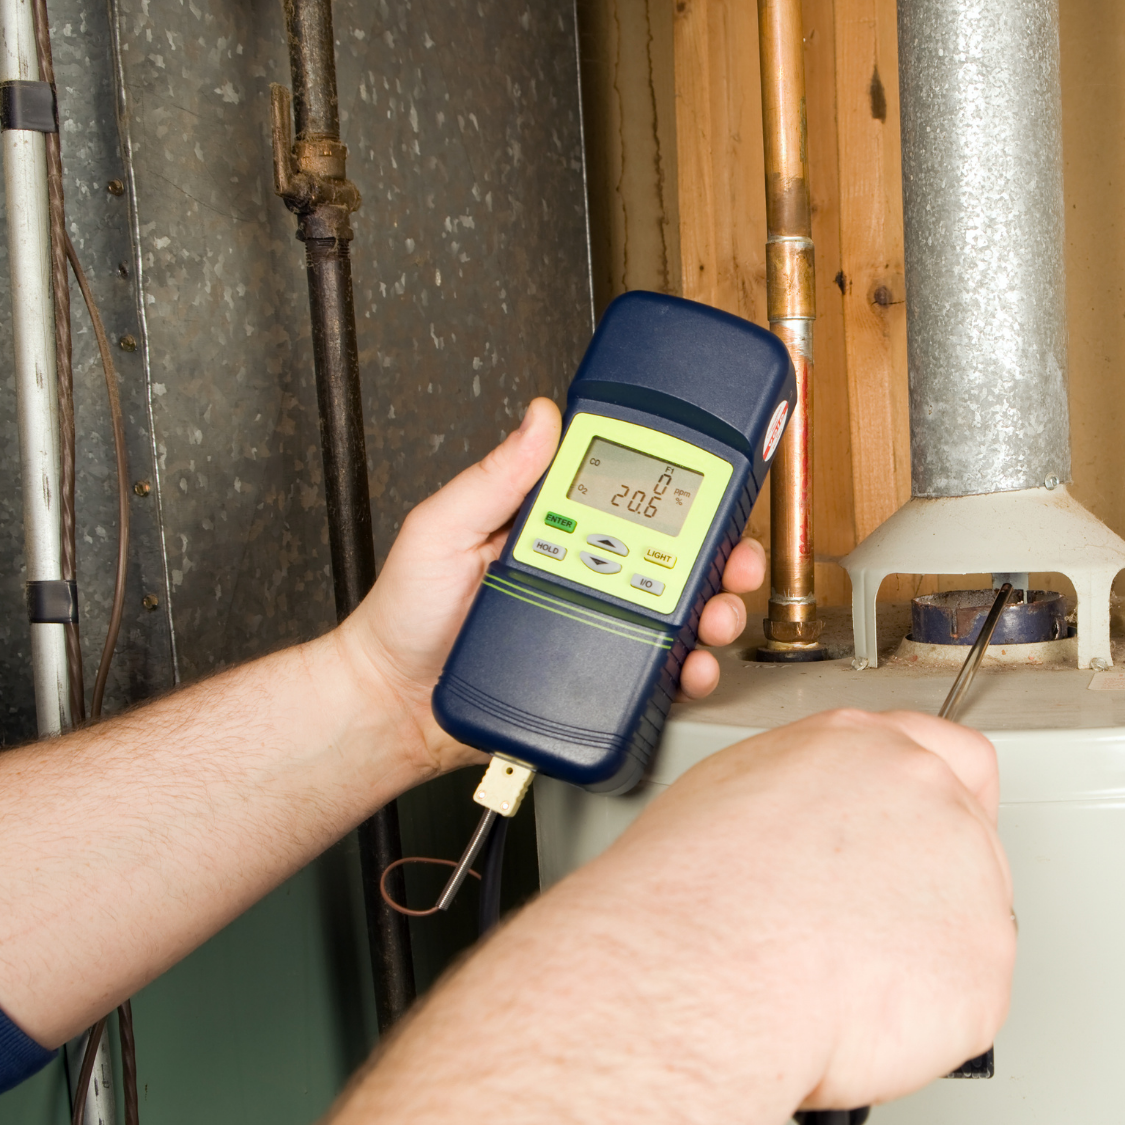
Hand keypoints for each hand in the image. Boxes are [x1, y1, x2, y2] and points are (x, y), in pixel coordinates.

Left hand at [337, 398, 765, 774]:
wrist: (392, 705)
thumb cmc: (405, 618)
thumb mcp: (441, 530)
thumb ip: (493, 479)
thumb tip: (540, 419)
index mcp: (554, 528)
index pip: (629, 498)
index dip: (679, 489)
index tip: (712, 481)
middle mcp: (585, 574)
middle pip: (676, 558)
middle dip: (722, 556)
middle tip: (733, 560)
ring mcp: (598, 628)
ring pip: (680, 616)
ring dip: (715, 613)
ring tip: (713, 618)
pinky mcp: (600, 681)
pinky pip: (659, 675)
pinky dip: (688, 673)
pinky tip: (690, 668)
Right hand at [556, 708, 1014, 1108]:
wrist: (710, 974)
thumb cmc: (693, 899)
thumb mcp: (728, 796)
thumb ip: (803, 802)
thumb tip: (805, 839)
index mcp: (865, 750)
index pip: (951, 755)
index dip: (946, 802)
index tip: (930, 836)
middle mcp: (929, 799)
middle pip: (967, 843)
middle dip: (923, 895)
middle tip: (860, 937)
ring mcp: (971, 880)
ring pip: (965, 930)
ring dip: (918, 961)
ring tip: (837, 983)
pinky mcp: (983, 966)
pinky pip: (962, 1006)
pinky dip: (919, 1026)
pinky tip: (859, 1020)